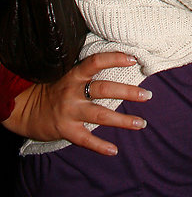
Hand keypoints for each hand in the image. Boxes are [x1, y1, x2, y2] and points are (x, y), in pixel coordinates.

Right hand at [4, 52, 150, 155]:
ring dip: (123, 120)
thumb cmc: (53, 90)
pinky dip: (100, 146)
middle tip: (147, 95)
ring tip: (141, 123)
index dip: (114, 58)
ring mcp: (69, 112)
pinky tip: (114, 149)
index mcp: (73, 75)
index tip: (133, 58)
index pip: (95, 62)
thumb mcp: (68, 76)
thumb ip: (87, 74)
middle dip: (128, 92)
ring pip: (100, 115)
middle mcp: (72, 92)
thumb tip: (117, 64)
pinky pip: (86, 139)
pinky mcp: (65, 130)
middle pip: (104, 89)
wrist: (25, 109)